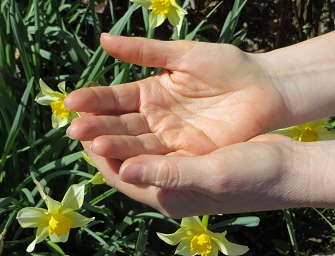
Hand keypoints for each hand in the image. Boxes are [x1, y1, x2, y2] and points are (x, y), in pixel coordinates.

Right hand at [65, 34, 284, 159]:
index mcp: (150, 92)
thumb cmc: (227, 66)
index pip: (115, 98)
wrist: (263, 88)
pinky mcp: (187, 153)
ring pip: (136, 143)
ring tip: (91, 144)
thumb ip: (144, 51)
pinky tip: (122, 161)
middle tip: (74, 128)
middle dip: (97, 126)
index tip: (71, 101)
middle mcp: (154, 117)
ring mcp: (169, 137)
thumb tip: (102, 40)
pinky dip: (141, 160)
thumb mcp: (183, 54)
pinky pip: (159, 157)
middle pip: (120, 123)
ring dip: (114, 144)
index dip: (94, 99)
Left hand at [82, 134, 334, 217]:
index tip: (84, 131)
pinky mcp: (188, 157)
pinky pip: (155, 141)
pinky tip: (137, 111)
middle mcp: (168, 186)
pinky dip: (142, 127)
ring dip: (120, 132)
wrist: (284, 169)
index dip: (100, 155)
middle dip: (104, 141)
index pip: (122, 178)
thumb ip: (167, 173)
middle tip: (84, 119)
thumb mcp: (210, 173)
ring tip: (101, 112)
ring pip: (138, 150)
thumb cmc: (252, 176)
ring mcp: (178, 171)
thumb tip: (124, 168)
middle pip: (125, 163)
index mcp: (168, 197)